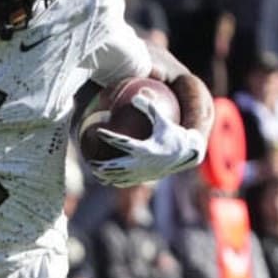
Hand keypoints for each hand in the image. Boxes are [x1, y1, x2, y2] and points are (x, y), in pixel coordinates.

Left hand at [90, 93, 206, 186]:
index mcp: (145, 149)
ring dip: (106, 176)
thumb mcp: (164, 121)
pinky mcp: (145, 178)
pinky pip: (127, 182)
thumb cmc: (174, 135)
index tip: (98, 131)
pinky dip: (115, 181)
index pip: (123, 142)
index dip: (110, 137)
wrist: (187, 155)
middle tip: (89, 160)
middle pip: (116, 167)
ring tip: (93, 172)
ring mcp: (143, 174)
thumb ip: (150, 109)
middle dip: (102, 166)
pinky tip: (106, 179)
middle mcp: (142, 164)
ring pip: (120, 178)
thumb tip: (135, 95)